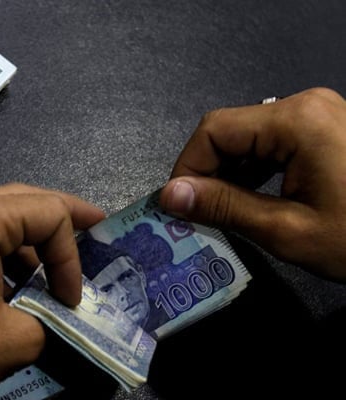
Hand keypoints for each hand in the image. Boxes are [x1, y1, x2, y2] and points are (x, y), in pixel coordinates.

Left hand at [0, 183, 104, 399]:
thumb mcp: (17, 337)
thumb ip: (53, 317)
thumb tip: (62, 314)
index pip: (48, 213)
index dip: (71, 254)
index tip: (72, 299)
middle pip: (21, 199)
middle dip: (60, 219)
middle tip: (94, 229)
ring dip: (29, 241)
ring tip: (53, 270)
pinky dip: (0, 252)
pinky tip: (14, 282)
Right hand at [159, 87, 345, 281]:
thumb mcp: (287, 230)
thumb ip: (223, 207)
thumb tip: (171, 196)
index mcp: (297, 120)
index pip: (214, 130)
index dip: (186, 168)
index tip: (176, 206)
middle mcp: (306, 105)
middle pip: (231, 131)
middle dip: (207, 173)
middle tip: (197, 215)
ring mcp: (320, 115)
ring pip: (250, 138)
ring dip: (230, 174)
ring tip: (223, 213)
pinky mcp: (327, 129)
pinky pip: (274, 143)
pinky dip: (255, 171)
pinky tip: (252, 201)